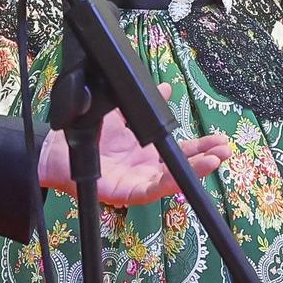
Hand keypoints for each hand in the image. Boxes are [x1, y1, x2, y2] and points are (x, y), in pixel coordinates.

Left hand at [37, 82, 229, 204]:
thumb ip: (142, 104)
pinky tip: (185, 176)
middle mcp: (144, 168)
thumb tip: (165, 88)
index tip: (218, 139)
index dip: (199, 146)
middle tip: (225, 149)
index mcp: (145, 151)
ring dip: (195, 171)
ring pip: (172, 180)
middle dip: (206, 158)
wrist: (57, 147)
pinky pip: (152, 190)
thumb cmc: (88, 134)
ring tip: (216, 160)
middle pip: (181, 166)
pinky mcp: (125, 193)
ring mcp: (137, 181)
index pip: (178, 150)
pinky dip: (171, 183)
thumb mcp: (120, 114)